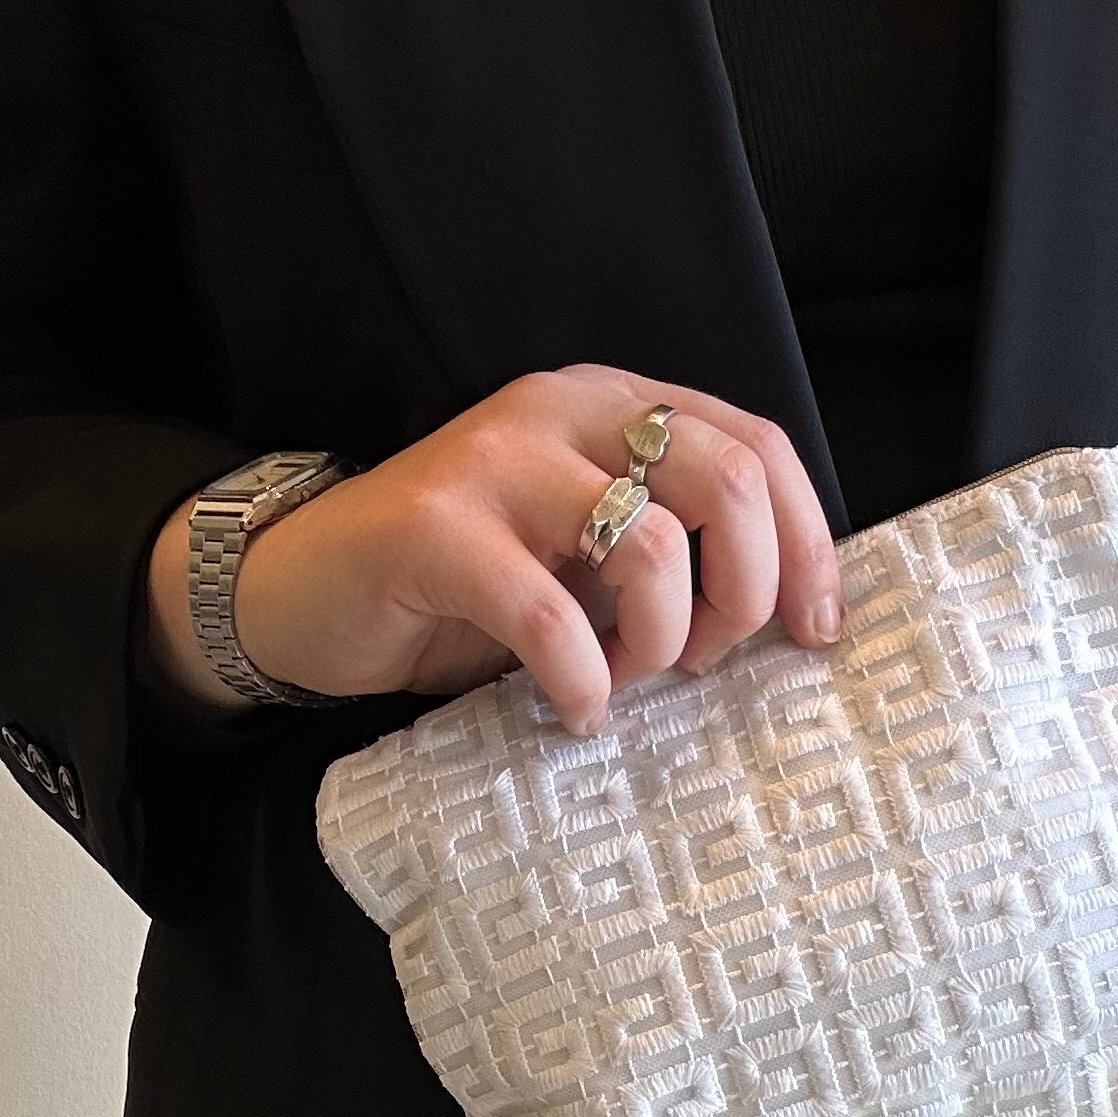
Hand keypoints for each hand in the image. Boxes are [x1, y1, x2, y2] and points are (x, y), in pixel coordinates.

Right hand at [144, 363, 841, 732]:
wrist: (303, 589)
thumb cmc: (461, 585)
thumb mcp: (584, 554)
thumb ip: (670, 552)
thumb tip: (784, 610)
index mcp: (613, 407)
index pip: (756, 448)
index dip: (808, 545)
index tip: (814, 631)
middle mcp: (563, 413)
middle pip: (725, 480)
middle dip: (745, 592)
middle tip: (708, 660)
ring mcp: (496, 461)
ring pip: (649, 543)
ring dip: (661, 640)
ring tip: (626, 678)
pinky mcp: (435, 527)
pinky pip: (550, 615)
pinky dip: (584, 680)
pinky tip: (575, 709)